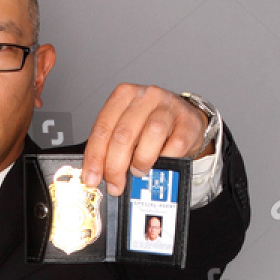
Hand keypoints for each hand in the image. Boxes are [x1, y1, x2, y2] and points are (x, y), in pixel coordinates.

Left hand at [81, 84, 210, 196]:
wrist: (186, 119)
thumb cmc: (151, 124)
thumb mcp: (128, 128)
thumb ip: (111, 146)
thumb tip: (98, 174)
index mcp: (124, 95)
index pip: (103, 128)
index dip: (95, 157)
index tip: (92, 178)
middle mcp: (146, 97)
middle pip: (124, 134)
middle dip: (115, 166)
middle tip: (115, 184)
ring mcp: (169, 107)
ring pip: (151, 135)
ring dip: (141, 161)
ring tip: (138, 171)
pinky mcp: (188, 123)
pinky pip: (175, 146)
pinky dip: (165, 160)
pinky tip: (159, 164)